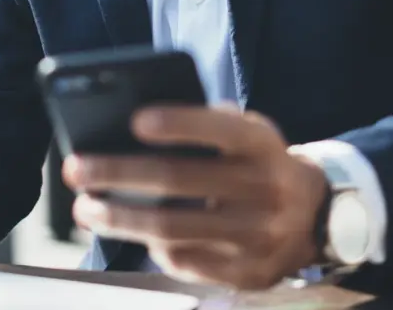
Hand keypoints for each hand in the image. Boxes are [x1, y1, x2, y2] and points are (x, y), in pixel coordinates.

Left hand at [62, 106, 329, 289]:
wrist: (316, 216)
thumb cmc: (256, 164)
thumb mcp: (246, 136)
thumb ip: (204, 128)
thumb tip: (130, 130)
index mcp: (263, 144)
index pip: (221, 128)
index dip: (179, 124)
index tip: (135, 120)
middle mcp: (267, 188)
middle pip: (179, 180)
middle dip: (118, 174)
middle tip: (77, 170)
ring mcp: (259, 235)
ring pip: (172, 228)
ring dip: (119, 219)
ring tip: (85, 209)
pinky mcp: (249, 272)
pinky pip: (184, 261)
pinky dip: (151, 247)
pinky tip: (130, 233)